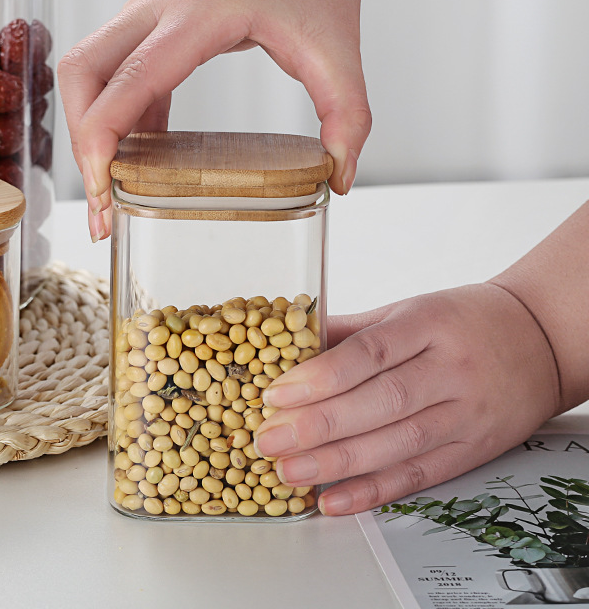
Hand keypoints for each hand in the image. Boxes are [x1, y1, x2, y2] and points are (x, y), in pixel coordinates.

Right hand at [58, 0, 372, 240]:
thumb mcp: (339, 48)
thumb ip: (348, 114)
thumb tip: (340, 178)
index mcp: (197, 11)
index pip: (127, 79)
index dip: (103, 139)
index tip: (106, 191)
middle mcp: (156, 10)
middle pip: (80, 73)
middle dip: (81, 142)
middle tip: (105, 205)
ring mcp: (146, 17)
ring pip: (84, 74)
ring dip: (89, 133)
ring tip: (113, 196)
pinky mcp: (149, 30)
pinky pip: (113, 80)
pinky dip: (115, 122)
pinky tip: (140, 162)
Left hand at [253, 283, 560, 514]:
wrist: (539, 340)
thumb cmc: (465, 319)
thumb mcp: (409, 309)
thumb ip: (352, 331)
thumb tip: (292, 341)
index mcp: (429, 325)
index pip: (371, 353)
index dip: (321, 376)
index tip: (278, 391)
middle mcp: (450, 371)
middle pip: (382, 403)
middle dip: (319, 425)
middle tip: (270, 438)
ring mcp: (465, 415)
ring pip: (398, 444)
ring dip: (338, 463)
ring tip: (289, 471)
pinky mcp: (472, 451)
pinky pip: (420, 476)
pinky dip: (374, 492)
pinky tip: (335, 499)